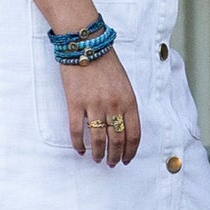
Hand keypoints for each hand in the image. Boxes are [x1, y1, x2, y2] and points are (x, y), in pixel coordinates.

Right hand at [58, 49, 141, 166]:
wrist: (85, 45)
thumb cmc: (106, 63)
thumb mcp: (125, 84)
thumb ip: (126, 105)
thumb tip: (123, 128)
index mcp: (129, 101)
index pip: (134, 134)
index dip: (131, 151)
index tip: (127, 160)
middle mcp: (114, 105)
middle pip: (117, 140)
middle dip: (115, 156)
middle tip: (111, 164)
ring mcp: (94, 105)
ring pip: (98, 139)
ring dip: (98, 154)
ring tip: (97, 160)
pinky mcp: (75, 103)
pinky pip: (77, 131)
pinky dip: (78, 144)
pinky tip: (80, 150)